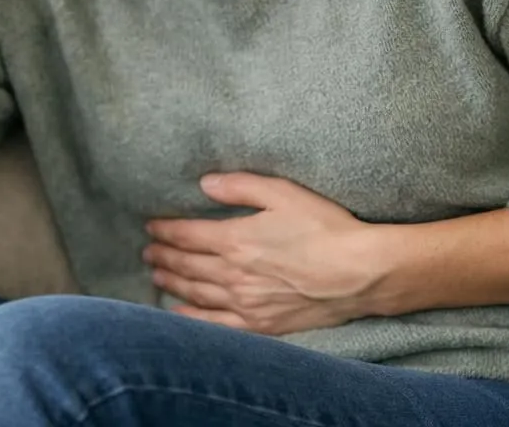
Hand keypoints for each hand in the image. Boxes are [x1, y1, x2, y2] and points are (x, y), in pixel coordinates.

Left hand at [142, 172, 383, 334]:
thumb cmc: (325, 227)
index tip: (151, 226)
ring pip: (195, 293)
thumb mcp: (283, 193)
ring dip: (171, 283)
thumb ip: (240, 186)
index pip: (186, 235)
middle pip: (186, 265)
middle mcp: (233, 275)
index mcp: (235, 240)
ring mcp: (245, 304)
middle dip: (163, 256)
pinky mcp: (261, 325)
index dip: (165, 230)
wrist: (360, 272)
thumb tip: (204, 182)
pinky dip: (191, 318)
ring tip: (156, 275)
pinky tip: (178, 312)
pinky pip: (215, 325)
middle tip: (148, 251)